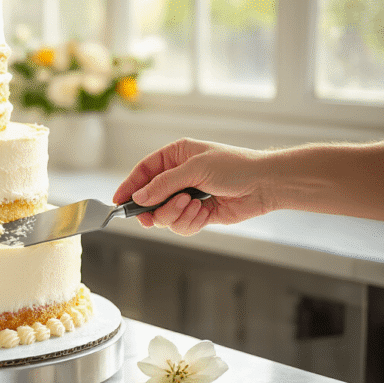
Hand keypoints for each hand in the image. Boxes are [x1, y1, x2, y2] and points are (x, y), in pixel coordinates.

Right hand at [112, 138, 275, 235]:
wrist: (265, 184)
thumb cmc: (235, 167)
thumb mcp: (195, 169)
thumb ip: (164, 184)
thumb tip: (139, 197)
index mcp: (174, 156)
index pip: (143, 172)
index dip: (129, 186)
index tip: (118, 201)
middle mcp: (178, 177)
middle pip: (149, 198)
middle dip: (155, 208)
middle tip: (155, 215)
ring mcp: (187, 197)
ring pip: (163, 216)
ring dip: (176, 214)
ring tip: (194, 205)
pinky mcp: (197, 214)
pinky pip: (180, 226)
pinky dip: (189, 222)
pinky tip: (203, 212)